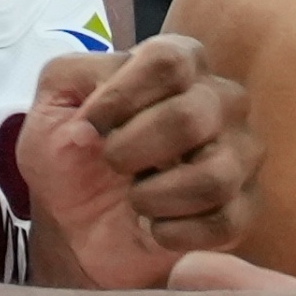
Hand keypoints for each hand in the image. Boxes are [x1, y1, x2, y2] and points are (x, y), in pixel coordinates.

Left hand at [20, 36, 261, 285]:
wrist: (77, 227)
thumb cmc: (71, 155)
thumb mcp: (52, 104)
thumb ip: (70, 82)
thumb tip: (94, 123)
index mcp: (179, 61)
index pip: (169, 61)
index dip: (120, 98)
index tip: (89, 125)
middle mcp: (220, 100)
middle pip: (193, 115)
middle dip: (134, 149)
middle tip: (112, 164)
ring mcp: (240, 155)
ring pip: (216, 176)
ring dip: (157, 196)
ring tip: (135, 200)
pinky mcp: (243, 209)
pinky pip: (226, 224)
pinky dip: (177, 234)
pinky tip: (155, 230)